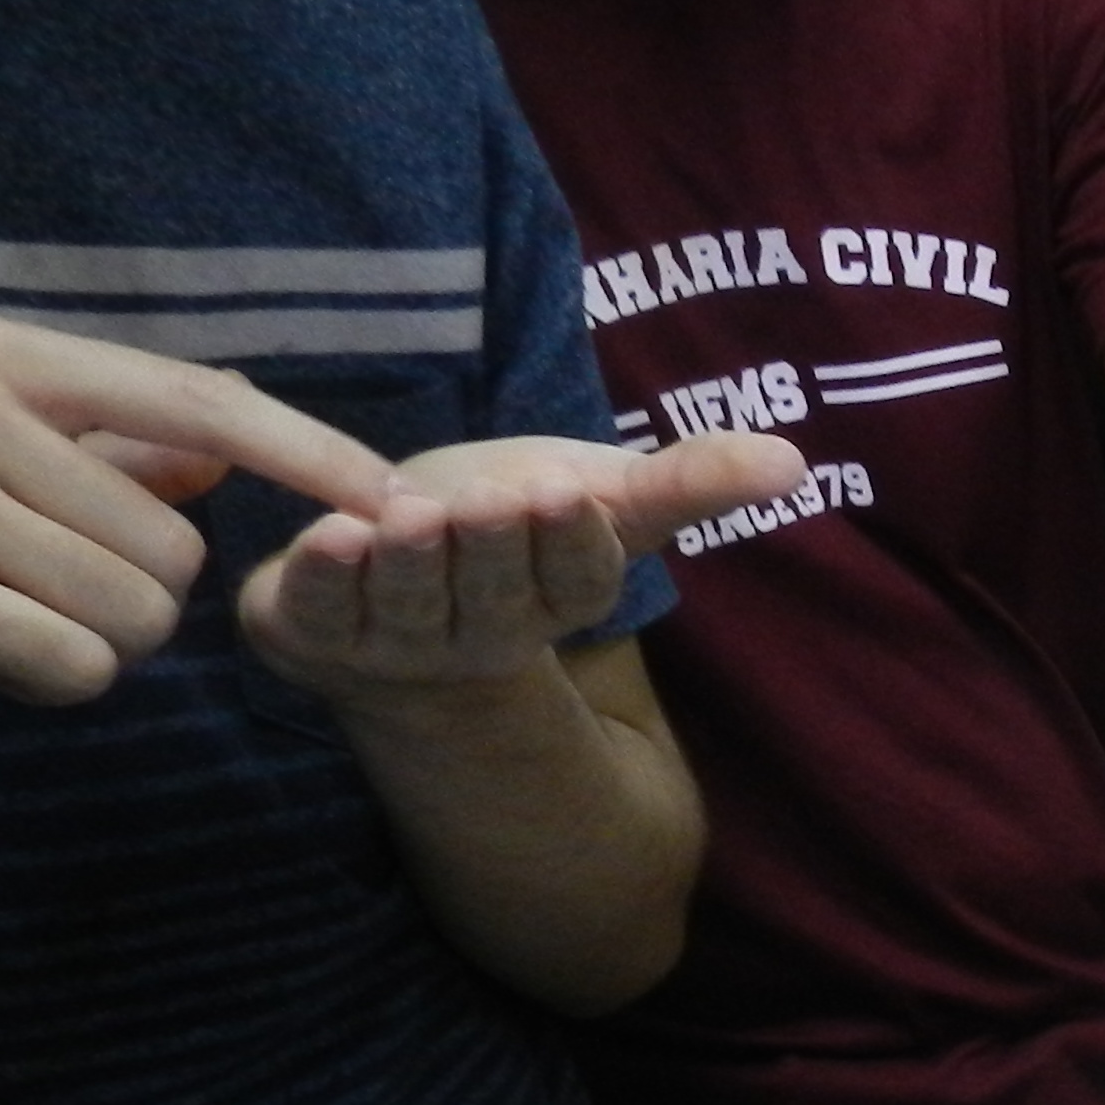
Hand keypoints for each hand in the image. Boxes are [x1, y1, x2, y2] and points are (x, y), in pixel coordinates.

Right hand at [0, 309, 394, 716]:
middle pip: (175, 549)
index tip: (399, 498)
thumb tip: (222, 446)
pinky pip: (74, 665)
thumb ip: (99, 449)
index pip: (195, 400)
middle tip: (20, 590)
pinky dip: (45, 683)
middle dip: (128, 601)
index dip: (308, 455)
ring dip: (83, 645)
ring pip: (133, 616)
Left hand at [238, 431, 805, 701]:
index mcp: (555, 602)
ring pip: (409, 606)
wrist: (388, 573)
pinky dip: (324, 577)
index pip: (576, 579)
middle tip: (496, 499)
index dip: (570, 540)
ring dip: (411, 564)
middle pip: (494, 597)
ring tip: (414, 517)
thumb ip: (689, 479)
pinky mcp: (312, 631)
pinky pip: (320, 611)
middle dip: (493, 548)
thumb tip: (792, 459)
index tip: (570, 494)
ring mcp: (396, 646)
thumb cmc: (507, 529)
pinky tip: (333, 536)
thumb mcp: (600, 494)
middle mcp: (482, 637)